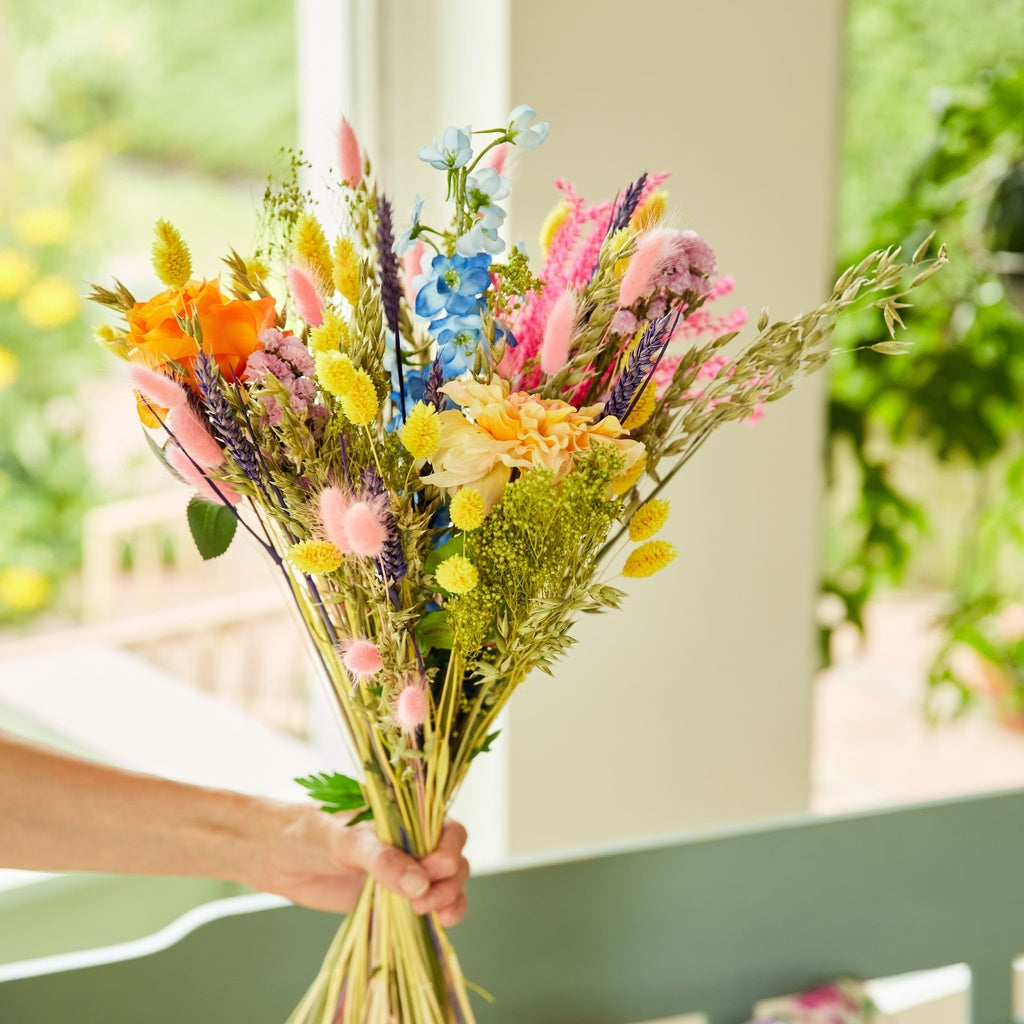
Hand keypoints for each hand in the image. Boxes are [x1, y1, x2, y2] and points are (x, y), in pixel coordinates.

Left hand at [257, 809, 469, 924]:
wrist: (279, 856)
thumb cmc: (311, 834)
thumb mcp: (346, 841)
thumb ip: (382, 860)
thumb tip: (419, 883)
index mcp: (407, 817)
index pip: (447, 829)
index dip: (447, 850)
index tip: (430, 870)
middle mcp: (413, 842)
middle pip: (454, 859)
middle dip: (448, 881)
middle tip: (422, 900)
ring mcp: (406, 870)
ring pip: (448, 884)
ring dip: (449, 899)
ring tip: (427, 912)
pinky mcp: (395, 897)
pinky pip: (430, 905)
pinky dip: (442, 914)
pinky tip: (440, 923)